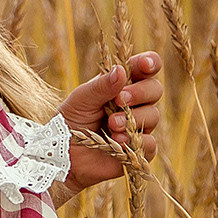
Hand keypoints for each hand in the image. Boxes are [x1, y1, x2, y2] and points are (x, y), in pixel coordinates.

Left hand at [56, 52, 164, 194]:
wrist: (63, 155)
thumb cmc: (70, 121)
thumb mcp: (81, 99)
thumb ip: (101, 85)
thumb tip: (121, 70)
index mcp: (120, 85)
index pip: (143, 68)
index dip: (149, 63)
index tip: (144, 65)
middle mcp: (133, 104)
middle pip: (154, 89)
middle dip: (140, 92)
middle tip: (119, 99)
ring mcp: (137, 127)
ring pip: (154, 115)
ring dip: (134, 118)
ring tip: (111, 124)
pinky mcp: (138, 150)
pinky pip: (151, 144)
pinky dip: (136, 141)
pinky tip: (118, 141)